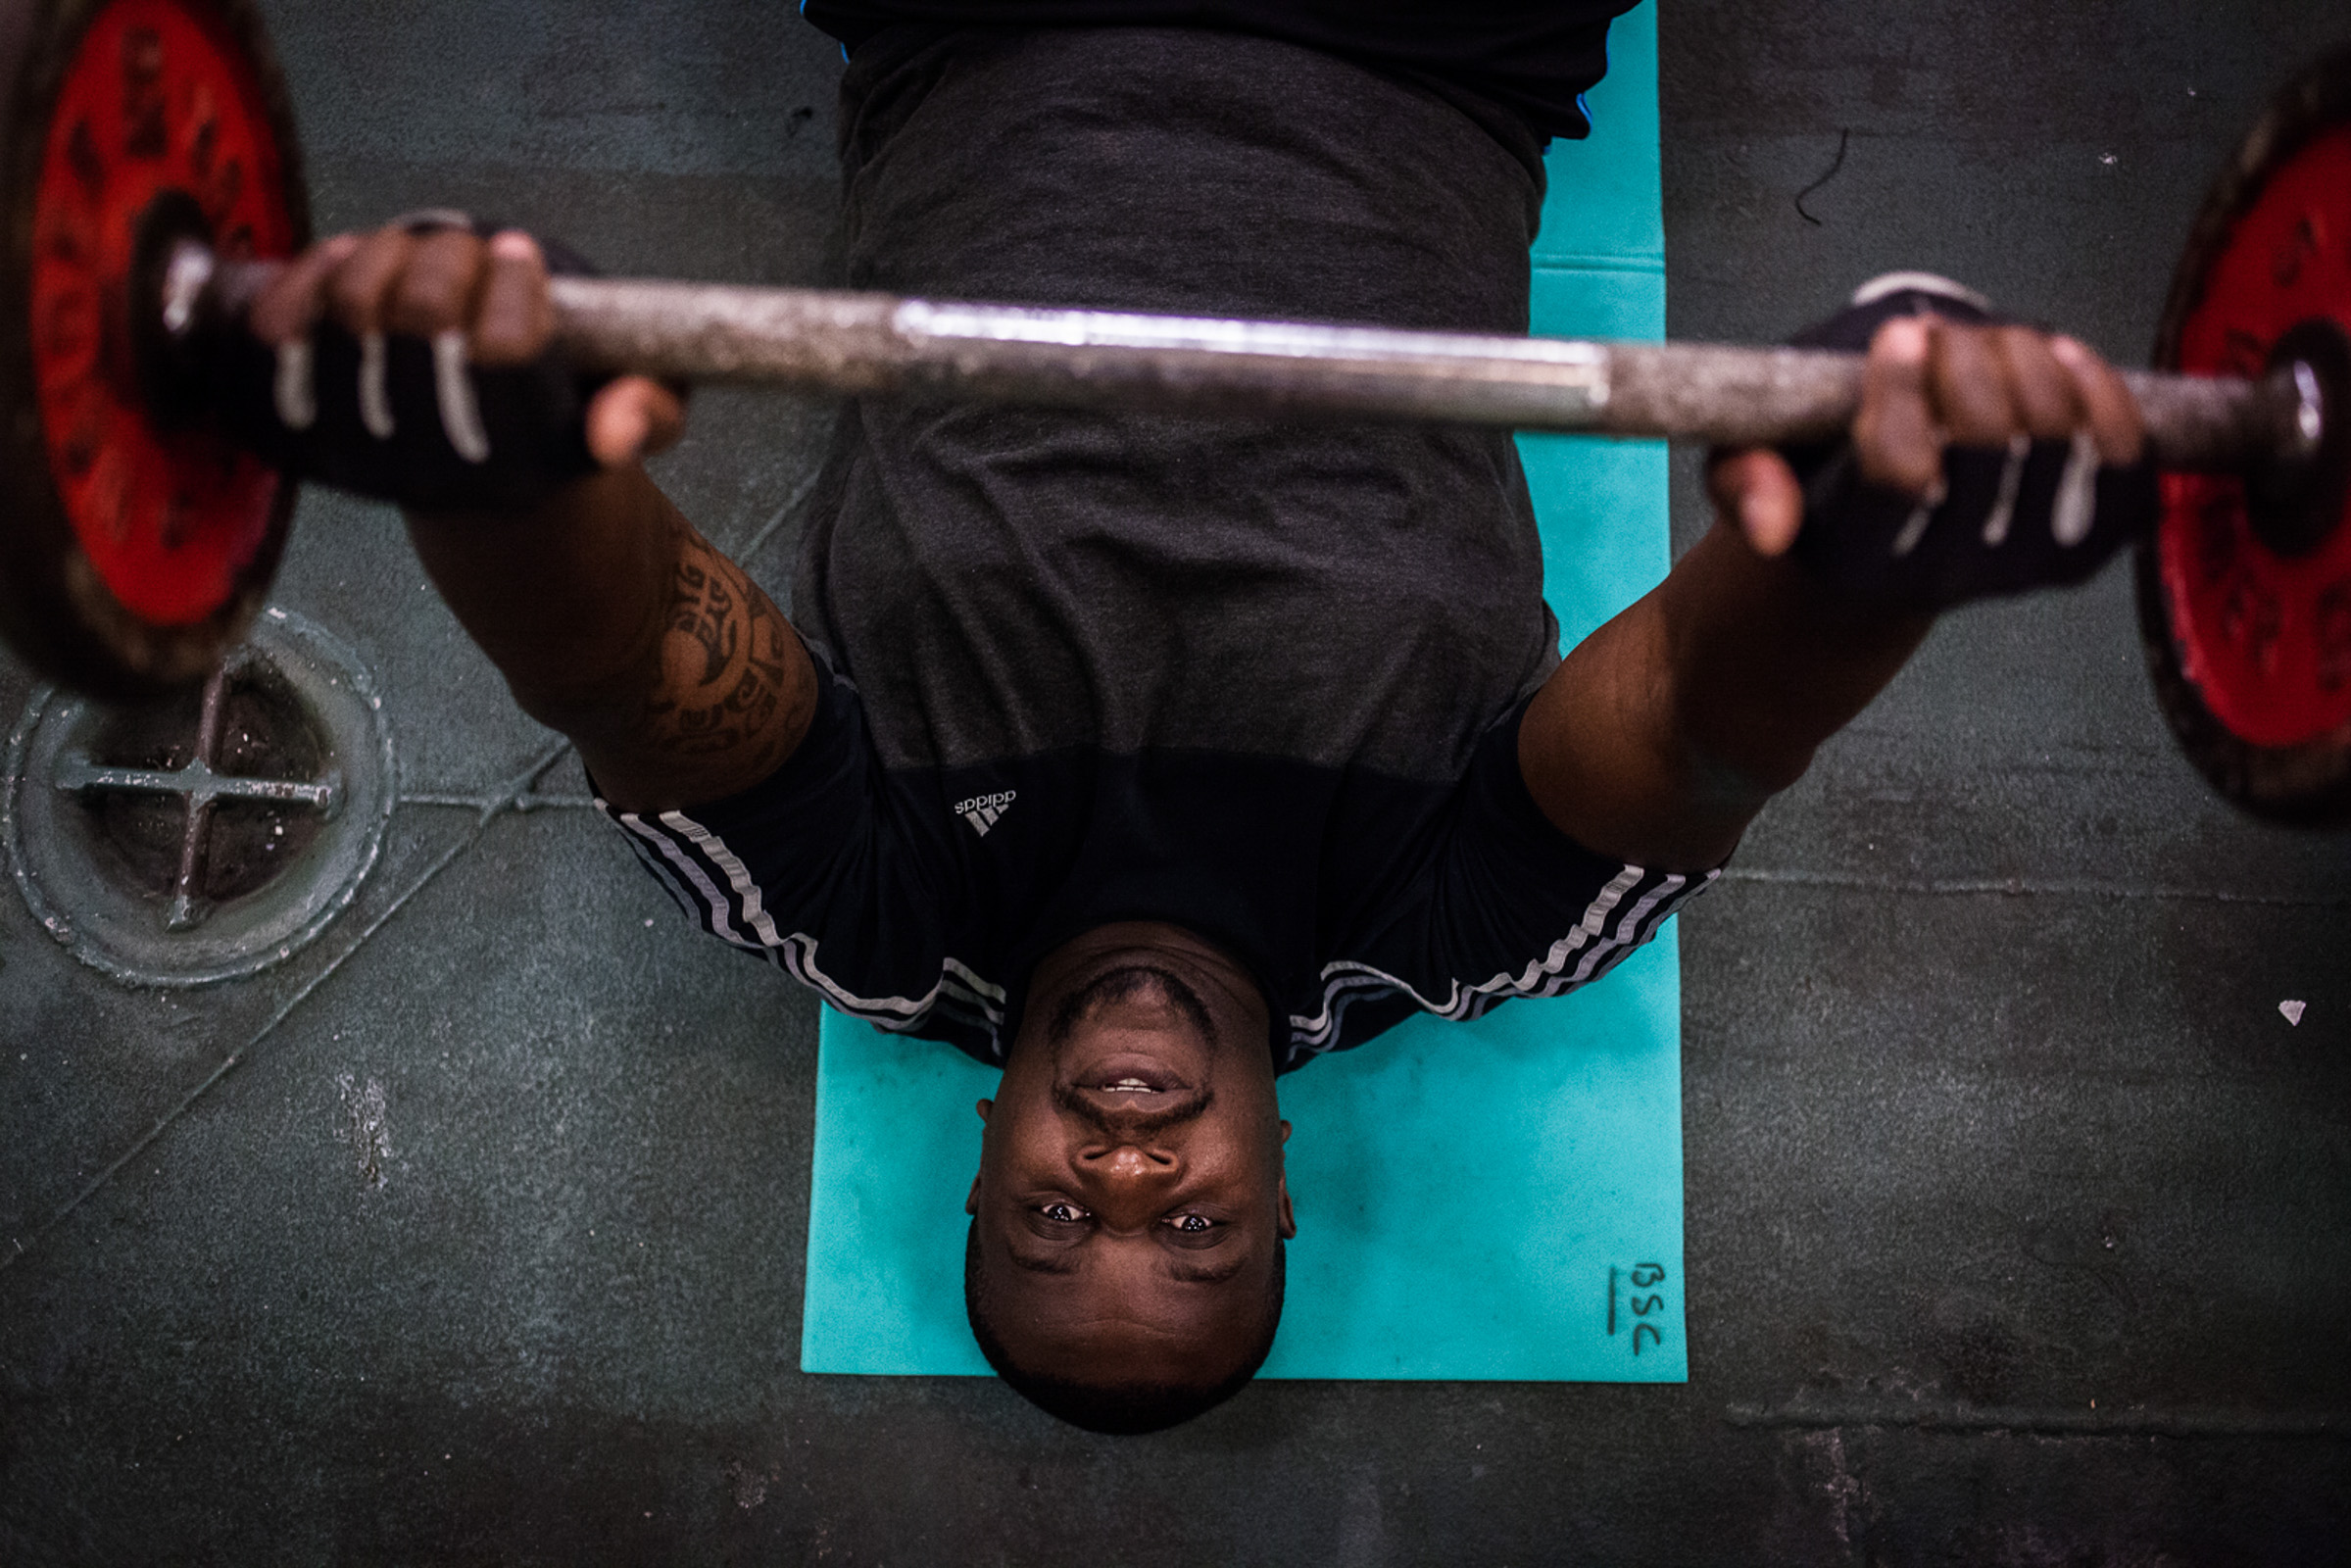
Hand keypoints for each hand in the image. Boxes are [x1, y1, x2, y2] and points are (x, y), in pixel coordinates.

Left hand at [250, 224, 683, 470]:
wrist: (474, 475)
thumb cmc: (561, 420)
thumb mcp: (641, 416)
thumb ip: (649, 410)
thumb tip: (615, 432)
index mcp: (529, 458)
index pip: (507, 354)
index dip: (514, 287)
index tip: (523, 256)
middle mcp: (441, 465)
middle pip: (422, 316)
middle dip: (449, 257)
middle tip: (471, 249)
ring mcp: (362, 450)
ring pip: (352, 310)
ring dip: (383, 256)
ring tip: (414, 253)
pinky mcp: (298, 432)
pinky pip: (280, 338)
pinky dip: (306, 283)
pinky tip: (341, 270)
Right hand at [1709, 317, 2144, 559]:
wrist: (1885, 560)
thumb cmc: (1820, 490)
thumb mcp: (1748, 476)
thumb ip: (1743, 480)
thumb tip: (1769, 526)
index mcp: (1861, 554)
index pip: (1900, 471)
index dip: (1904, 390)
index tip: (1897, 336)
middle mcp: (1948, 572)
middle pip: (1990, 445)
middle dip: (1971, 357)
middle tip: (1945, 329)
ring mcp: (2026, 565)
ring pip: (2060, 440)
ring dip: (2033, 361)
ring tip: (1995, 339)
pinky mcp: (2088, 547)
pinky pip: (2127, 460)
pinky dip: (2103, 393)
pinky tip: (2062, 362)